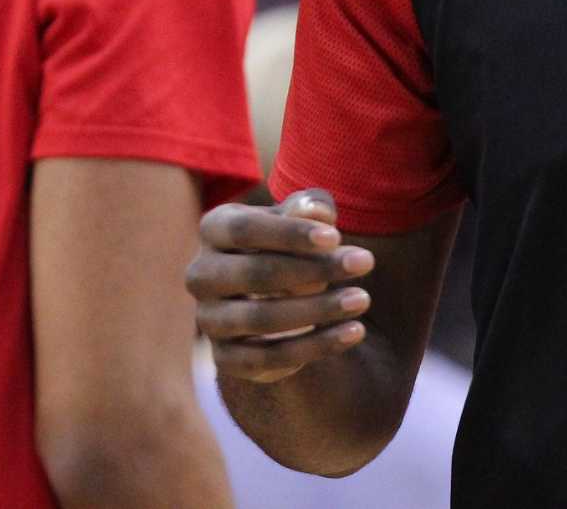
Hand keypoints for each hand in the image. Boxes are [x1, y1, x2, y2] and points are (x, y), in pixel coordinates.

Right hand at [187, 189, 376, 383]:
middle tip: (365, 263)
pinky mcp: (225, 358)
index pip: (245, 229)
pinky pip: (267, 358)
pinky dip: (314, 347)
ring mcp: (208, 319)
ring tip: (362, 299)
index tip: (335, 237)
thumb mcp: (300, 218)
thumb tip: (316, 212)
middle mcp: (201, 274)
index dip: (290, 233)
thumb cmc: (289, 241)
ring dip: (317, 310)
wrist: (273, 292)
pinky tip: (352, 332)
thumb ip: (308, 208)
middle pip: (255, 274)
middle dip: (314, 270)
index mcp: (214, 229)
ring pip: (261, 319)